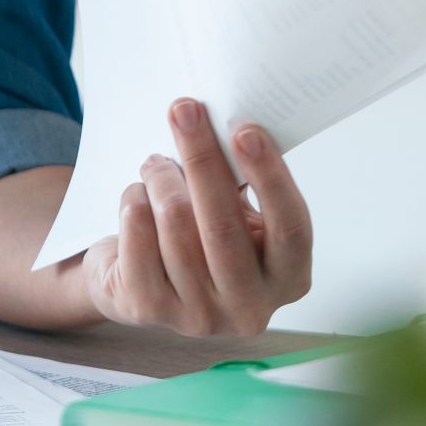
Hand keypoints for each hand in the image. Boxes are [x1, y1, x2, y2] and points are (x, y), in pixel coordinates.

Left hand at [79, 99, 311, 336]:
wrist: (138, 283)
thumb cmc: (200, 236)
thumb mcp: (236, 215)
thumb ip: (241, 183)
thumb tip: (225, 123)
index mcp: (287, 278)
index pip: (291, 228)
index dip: (270, 177)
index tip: (245, 130)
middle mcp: (250, 307)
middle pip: (224, 224)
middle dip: (201, 157)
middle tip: (184, 109)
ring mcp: (199, 316)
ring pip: (175, 222)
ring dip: (161, 177)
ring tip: (156, 163)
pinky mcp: (149, 309)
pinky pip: (137, 234)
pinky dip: (134, 201)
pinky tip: (138, 196)